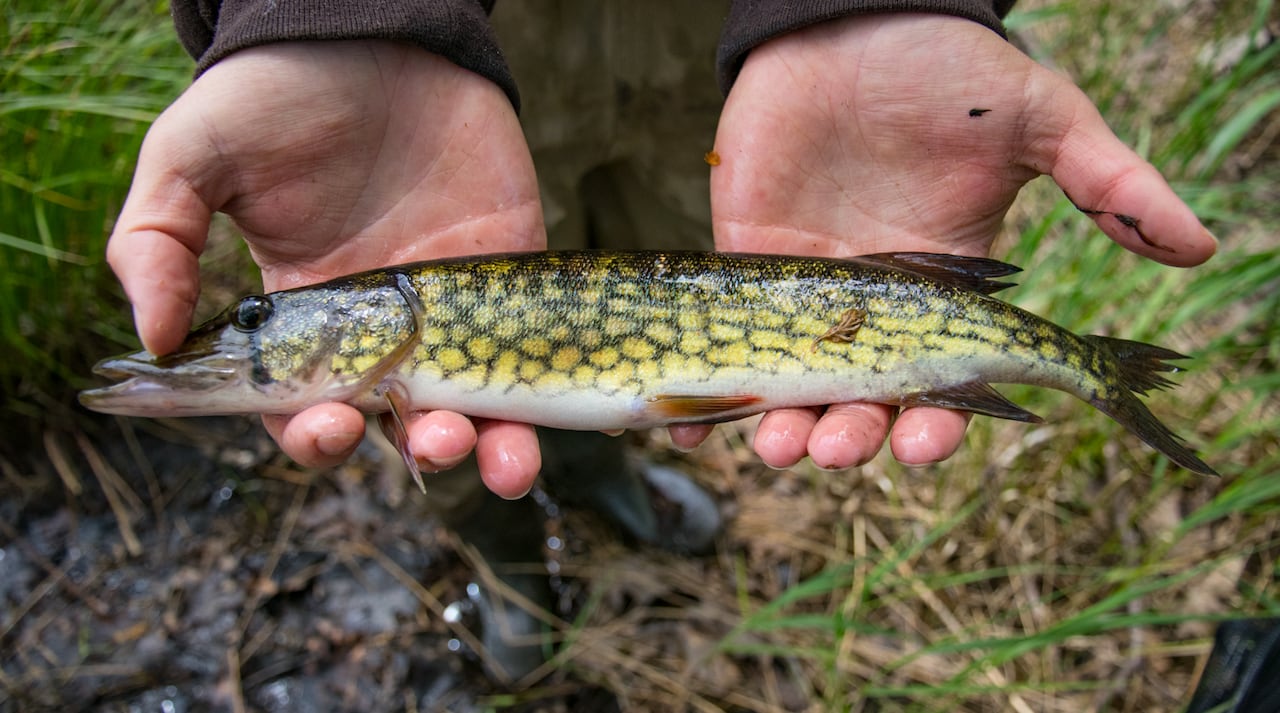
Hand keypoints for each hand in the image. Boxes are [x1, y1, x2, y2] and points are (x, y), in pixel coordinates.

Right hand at [108, 41, 545, 496]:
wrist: (374, 28)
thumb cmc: (275, 92)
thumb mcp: (192, 156)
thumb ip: (157, 241)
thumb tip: (151, 339)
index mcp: (302, 315)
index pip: (306, 405)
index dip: (313, 433)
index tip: (329, 427)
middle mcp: (380, 327)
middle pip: (399, 422)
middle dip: (416, 450)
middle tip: (430, 442)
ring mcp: (450, 306)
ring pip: (473, 407)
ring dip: (487, 450)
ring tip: (492, 458)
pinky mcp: (509, 273)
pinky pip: (530, 351)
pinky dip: (540, 401)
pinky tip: (541, 432)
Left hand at [709, 14, 1215, 469]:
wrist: (851, 20)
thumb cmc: (945, 68)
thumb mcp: (1038, 120)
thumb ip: (1110, 182)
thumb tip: (1201, 244)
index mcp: (945, 293)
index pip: (945, 386)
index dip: (937, 425)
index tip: (923, 445)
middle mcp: (876, 311)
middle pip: (864, 405)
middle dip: (852, 437)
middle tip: (838, 447)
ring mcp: (809, 295)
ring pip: (795, 390)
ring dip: (785, 428)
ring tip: (777, 445)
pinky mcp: (748, 268)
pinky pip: (726, 346)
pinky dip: (705, 394)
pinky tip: (684, 424)